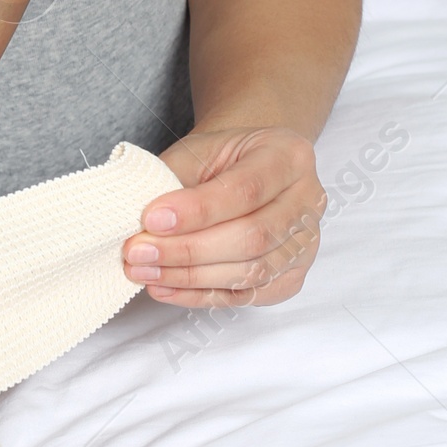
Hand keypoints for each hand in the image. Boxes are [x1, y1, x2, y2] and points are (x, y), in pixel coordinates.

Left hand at [122, 124, 327, 306]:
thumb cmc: (221, 157)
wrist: (247, 168)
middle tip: (137, 251)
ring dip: (189, 276)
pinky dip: (200, 295)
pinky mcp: (291, 277)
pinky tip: (164, 287)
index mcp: (288, 156)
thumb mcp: (197, 150)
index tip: (151, 218)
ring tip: (143, 271)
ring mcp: (305, 244)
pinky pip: (246, 296)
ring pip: (251, 272)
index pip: (245, 190)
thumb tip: (137, 221)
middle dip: (188, 249)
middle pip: (252, 237)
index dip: (197, 210)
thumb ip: (172, 179)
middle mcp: (308, 201)